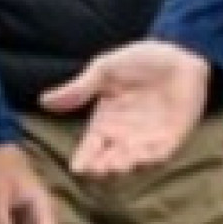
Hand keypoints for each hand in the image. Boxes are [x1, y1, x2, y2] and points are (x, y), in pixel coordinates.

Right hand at [40, 41, 209, 175]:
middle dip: (102, 168)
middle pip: (108, 161)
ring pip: (132, 162)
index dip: (83, 160)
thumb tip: (44, 101)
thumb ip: (79, 89)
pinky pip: (159, 154)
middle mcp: (123, 137)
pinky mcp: (171, 139)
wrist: (178, 54)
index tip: (77, 168)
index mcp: (104, 123)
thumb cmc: (140, 60)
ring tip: (115, 165)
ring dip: (124, 166)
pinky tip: (141, 158)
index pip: (89, 148)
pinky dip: (150, 158)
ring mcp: (147, 140)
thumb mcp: (104, 70)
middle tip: (97, 169)